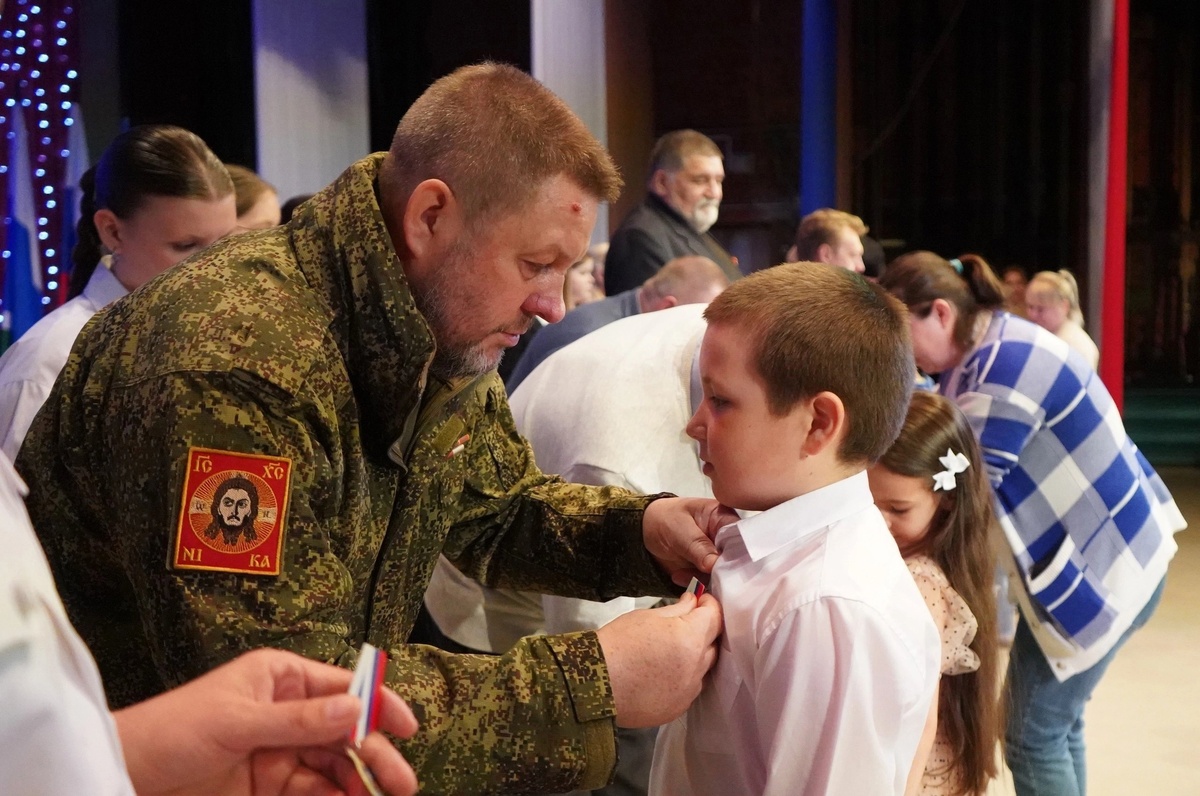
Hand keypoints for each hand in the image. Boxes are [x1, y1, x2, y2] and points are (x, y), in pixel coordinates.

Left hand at [114, 648, 419, 795]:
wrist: (124, 777)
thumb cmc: (170, 731)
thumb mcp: (236, 721)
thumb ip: (299, 720)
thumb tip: (354, 709)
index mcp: (280, 679)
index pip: (342, 687)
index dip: (377, 703)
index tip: (407, 726)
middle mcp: (286, 712)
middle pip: (345, 732)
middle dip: (375, 754)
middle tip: (402, 782)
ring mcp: (279, 752)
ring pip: (334, 766)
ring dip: (359, 782)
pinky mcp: (268, 788)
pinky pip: (313, 792)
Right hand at [595, 591, 723, 727]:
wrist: (595, 683)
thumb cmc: (618, 643)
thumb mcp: (647, 616)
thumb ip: (677, 609)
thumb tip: (692, 602)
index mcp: (690, 637)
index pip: (715, 616)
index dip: (708, 604)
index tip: (700, 600)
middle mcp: (696, 666)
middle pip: (713, 643)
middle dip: (703, 631)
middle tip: (684, 624)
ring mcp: (689, 690)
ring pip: (703, 668)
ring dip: (695, 656)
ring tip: (671, 651)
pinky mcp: (678, 708)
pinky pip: (690, 688)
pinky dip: (683, 678)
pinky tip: (663, 674)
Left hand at [643, 497, 737, 585]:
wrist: (646, 532)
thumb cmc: (665, 519)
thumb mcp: (681, 529)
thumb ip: (699, 546)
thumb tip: (716, 564)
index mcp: (725, 519)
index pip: (743, 537)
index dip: (740, 553)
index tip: (727, 565)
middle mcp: (726, 540)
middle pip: (738, 561)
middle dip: (722, 571)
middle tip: (703, 572)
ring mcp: (718, 557)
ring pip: (724, 577)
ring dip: (704, 579)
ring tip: (683, 572)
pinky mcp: (708, 572)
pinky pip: (710, 584)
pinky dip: (695, 584)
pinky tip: (679, 575)